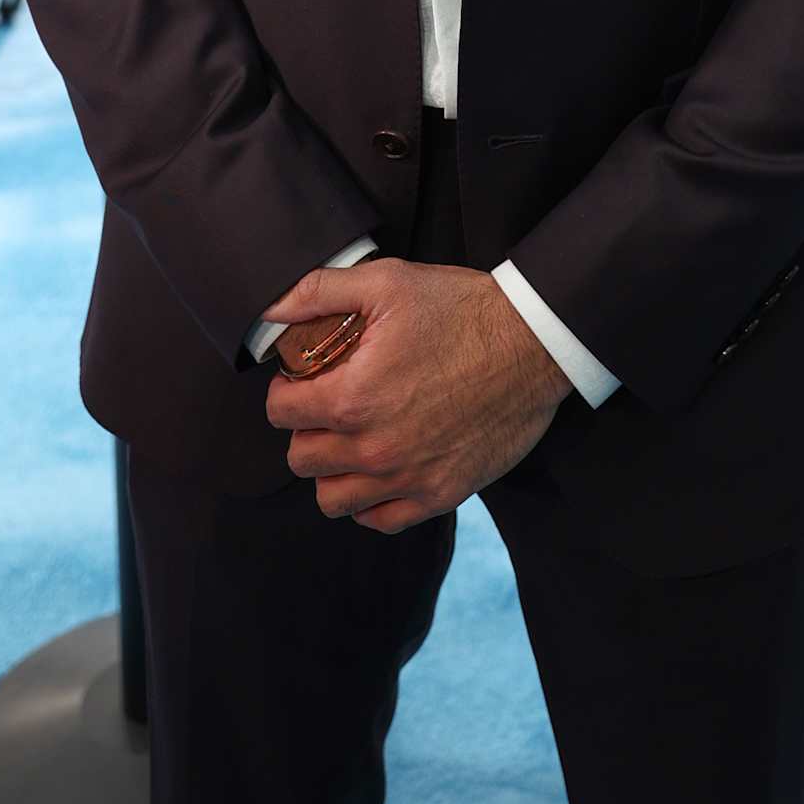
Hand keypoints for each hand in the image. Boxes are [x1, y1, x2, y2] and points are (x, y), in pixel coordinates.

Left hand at [262, 260, 572, 533]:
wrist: (534, 342)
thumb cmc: (461, 309)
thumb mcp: (387, 282)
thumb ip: (319, 291)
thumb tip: (270, 309)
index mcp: (352, 397)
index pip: (280, 414)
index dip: (286, 390)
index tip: (305, 378)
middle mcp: (373, 448)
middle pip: (301, 459)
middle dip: (306, 429)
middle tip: (329, 404)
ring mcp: (408, 477)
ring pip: (332, 499)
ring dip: (332, 470)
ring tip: (351, 439)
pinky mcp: (441, 493)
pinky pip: (380, 520)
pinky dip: (370, 500)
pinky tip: (382, 467)